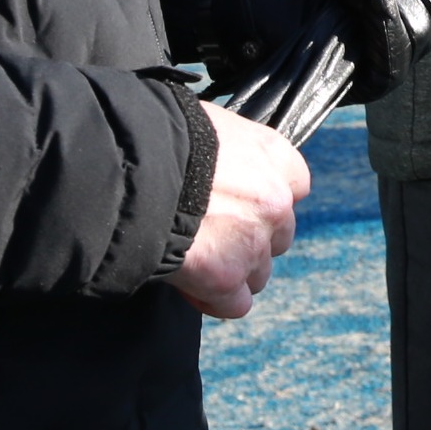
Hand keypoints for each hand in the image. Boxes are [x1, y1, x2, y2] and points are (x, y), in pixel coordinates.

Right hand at [177, 103, 308, 319]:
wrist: (135, 172)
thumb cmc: (161, 138)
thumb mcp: (208, 125)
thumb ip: (227, 150)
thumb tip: (215, 161)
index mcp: (274, 156)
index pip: (295, 186)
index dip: (265, 199)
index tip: (240, 203)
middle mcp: (275, 201)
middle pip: (279, 234)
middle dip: (250, 239)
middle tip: (210, 234)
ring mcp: (254, 243)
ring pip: (259, 273)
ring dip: (232, 270)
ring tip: (195, 259)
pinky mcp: (226, 278)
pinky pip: (235, 304)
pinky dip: (215, 300)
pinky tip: (192, 285)